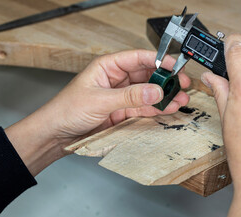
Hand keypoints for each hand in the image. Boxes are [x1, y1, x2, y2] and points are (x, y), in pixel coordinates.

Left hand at [5, 50, 190, 175]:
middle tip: (182, 85)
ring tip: (181, 99)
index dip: (158, 60)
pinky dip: (157, 109)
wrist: (58, 134)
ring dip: (165, 96)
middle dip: (166, 80)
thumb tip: (155, 91)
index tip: (174, 66)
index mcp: (108, 66)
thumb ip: (129, 96)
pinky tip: (169, 109)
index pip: (138, 58)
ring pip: (149, 93)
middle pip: (147, 75)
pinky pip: (144, 108)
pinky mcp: (124, 112)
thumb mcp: (100, 100)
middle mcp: (117, 79)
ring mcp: (122, 96)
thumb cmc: (67, 110)